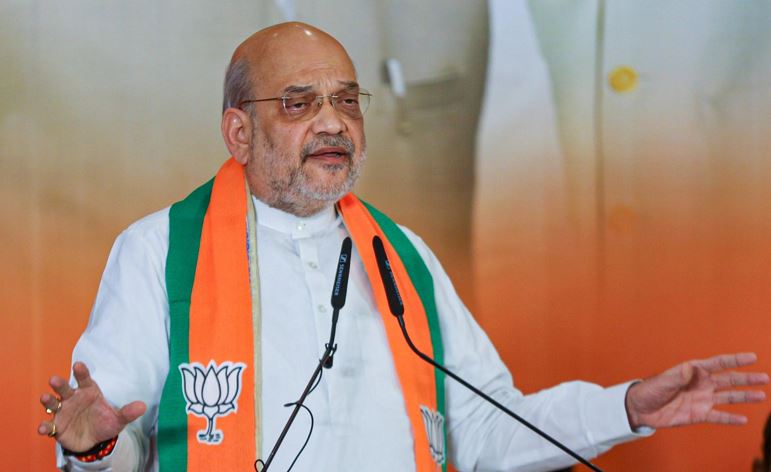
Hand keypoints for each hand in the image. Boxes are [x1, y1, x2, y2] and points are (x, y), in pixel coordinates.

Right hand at [37, 361, 146, 452]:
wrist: (94, 440)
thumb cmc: (105, 423)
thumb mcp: (118, 419)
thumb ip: (128, 412)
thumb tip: (143, 406)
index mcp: (89, 392)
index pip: (85, 379)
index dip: (81, 372)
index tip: (78, 364)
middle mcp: (73, 399)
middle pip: (64, 388)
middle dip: (59, 384)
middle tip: (54, 379)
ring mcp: (63, 411)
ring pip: (53, 403)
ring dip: (48, 400)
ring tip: (44, 397)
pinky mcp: (56, 426)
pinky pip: (48, 425)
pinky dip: (44, 426)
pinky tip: (43, 428)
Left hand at [625, 352, 768, 429]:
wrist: (641, 408)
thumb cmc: (651, 389)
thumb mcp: (664, 381)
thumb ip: (678, 375)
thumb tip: (691, 368)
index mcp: (694, 371)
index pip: (718, 363)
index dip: (735, 360)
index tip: (752, 357)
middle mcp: (702, 384)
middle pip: (728, 380)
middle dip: (746, 379)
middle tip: (765, 378)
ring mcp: (702, 399)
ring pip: (728, 397)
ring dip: (744, 396)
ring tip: (761, 396)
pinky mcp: (699, 414)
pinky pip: (718, 416)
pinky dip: (730, 418)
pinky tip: (743, 419)